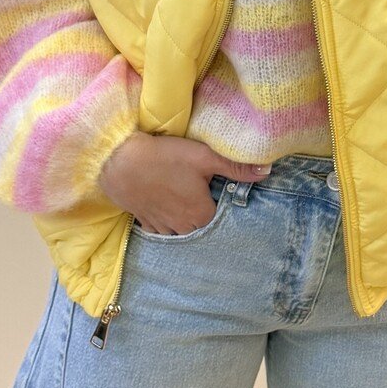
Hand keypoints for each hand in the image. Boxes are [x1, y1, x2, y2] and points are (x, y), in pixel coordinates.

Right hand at [97, 133, 267, 233]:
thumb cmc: (165, 158)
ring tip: (185, 203)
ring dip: (185, 221)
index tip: (219, 193)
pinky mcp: (144, 220)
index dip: (221, 204)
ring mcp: (161, 226)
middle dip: (204, 215)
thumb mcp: (204, 157)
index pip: (221, 218)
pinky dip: (165, 223)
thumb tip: (267, 170)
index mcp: (201, 214)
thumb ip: (236, 167)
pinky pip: (160, 230)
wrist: (119, 161)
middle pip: (201, 227)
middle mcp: (182, 226)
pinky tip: (165, 210)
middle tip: (202, 197)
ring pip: (180, 231)